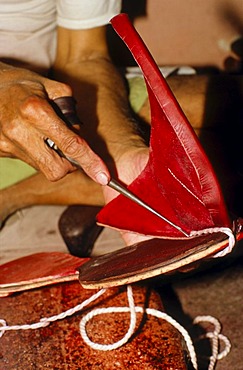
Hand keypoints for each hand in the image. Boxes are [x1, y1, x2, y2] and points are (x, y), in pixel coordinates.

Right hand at [0, 63, 109, 183]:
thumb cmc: (24, 84)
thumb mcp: (53, 87)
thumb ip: (72, 113)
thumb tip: (81, 138)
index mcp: (34, 110)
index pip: (70, 144)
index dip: (90, 162)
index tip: (103, 176)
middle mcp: (18, 130)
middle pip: (56, 169)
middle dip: (69, 164)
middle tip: (67, 147)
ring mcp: (6, 143)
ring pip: (43, 168)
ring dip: (53, 158)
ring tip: (44, 136)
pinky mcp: (0, 151)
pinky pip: (30, 162)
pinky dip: (38, 155)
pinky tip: (31, 138)